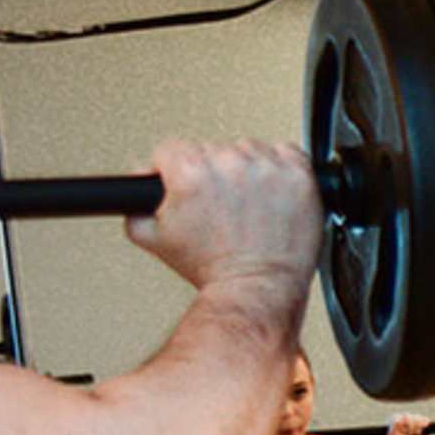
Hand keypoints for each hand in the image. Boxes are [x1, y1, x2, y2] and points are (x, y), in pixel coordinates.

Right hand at [130, 140, 322, 295]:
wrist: (256, 286)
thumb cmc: (211, 266)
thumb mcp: (151, 237)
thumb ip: (134, 203)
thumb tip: (141, 180)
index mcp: (191, 170)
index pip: (172, 149)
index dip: (173, 169)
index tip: (184, 183)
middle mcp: (230, 163)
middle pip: (212, 149)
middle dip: (211, 174)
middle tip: (220, 205)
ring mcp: (268, 168)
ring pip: (248, 150)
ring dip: (246, 170)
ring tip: (248, 204)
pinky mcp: (299, 176)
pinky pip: (286, 153)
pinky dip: (279, 168)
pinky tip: (272, 194)